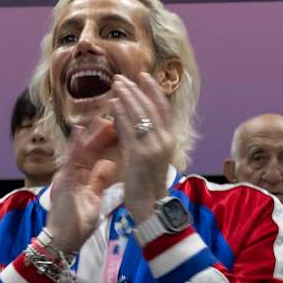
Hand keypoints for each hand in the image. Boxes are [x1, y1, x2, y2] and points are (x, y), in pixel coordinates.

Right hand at [45, 118, 119, 253]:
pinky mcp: (62, 184)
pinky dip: (75, 147)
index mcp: (78, 176)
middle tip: (113, 117)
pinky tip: (81, 134)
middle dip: (99, 133)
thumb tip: (109, 164)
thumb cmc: (77, 223)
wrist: (63, 242)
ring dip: (89, 136)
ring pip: (78, 152)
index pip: (93, 154)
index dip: (104, 140)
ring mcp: (65, 177)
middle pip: (86, 149)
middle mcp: (70, 173)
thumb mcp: (93, 197)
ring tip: (101, 120)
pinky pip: (69, 162)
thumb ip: (98, 180)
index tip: (117, 126)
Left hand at [110, 73, 174, 223]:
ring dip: (126, 96)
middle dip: (135, 90)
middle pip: (150, 107)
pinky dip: (120, 113)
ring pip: (139, 114)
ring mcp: (152, 147)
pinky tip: (112, 104)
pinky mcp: (138, 155)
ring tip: (115, 85)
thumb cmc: (149, 183)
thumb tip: (140, 120)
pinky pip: (128, 129)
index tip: (143, 76)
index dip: (154, 90)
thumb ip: (150, 138)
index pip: (164, 108)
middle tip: (122, 78)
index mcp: (169, 139)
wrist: (150, 205)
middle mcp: (164, 140)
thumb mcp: (155, 156)